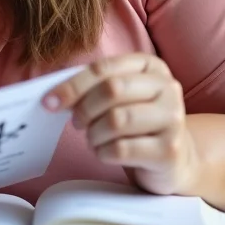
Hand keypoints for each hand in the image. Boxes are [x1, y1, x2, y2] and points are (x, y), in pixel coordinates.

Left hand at [43, 54, 200, 195]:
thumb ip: (93, 88)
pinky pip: (121, 149)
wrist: (176, 159)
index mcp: (151, 66)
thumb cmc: (137, 124)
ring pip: (116, 120)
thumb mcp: (120, 97)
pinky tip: (105, 153)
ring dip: (94, 134)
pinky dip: (103, 153)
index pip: (104, 68)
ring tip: (94, 139)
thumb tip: (53, 95)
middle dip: (84, 109)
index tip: (49, 101)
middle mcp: (167, 87)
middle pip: (111, 89)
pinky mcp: (169, 150)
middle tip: (76, 123)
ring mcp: (173, 119)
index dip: (73, 85)